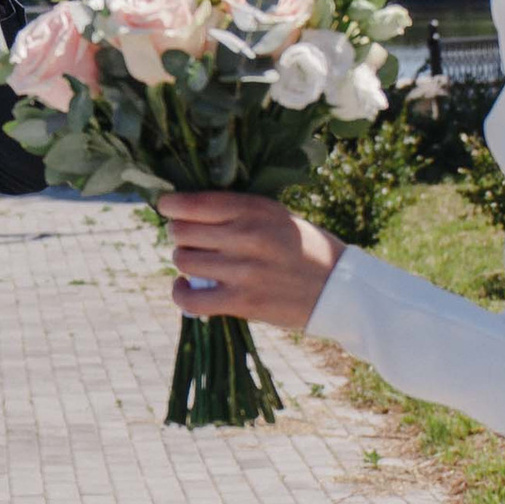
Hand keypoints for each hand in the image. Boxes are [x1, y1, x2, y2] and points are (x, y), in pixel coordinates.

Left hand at [159, 192, 343, 331]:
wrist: (338, 289)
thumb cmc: (303, 248)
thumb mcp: (276, 216)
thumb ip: (237, 211)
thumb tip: (187, 210)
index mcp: (255, 209)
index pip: (194, 202)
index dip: (171, 205)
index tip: (166, 208)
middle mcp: (247, 235)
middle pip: (182, 231)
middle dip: (180, 235)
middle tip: (191, 241)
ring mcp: (243, 270)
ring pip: (183, 261)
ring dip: (183, 262)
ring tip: (195, 264)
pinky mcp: (242, 301)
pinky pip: (191, 298)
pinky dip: (181, 293)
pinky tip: (185, 288)